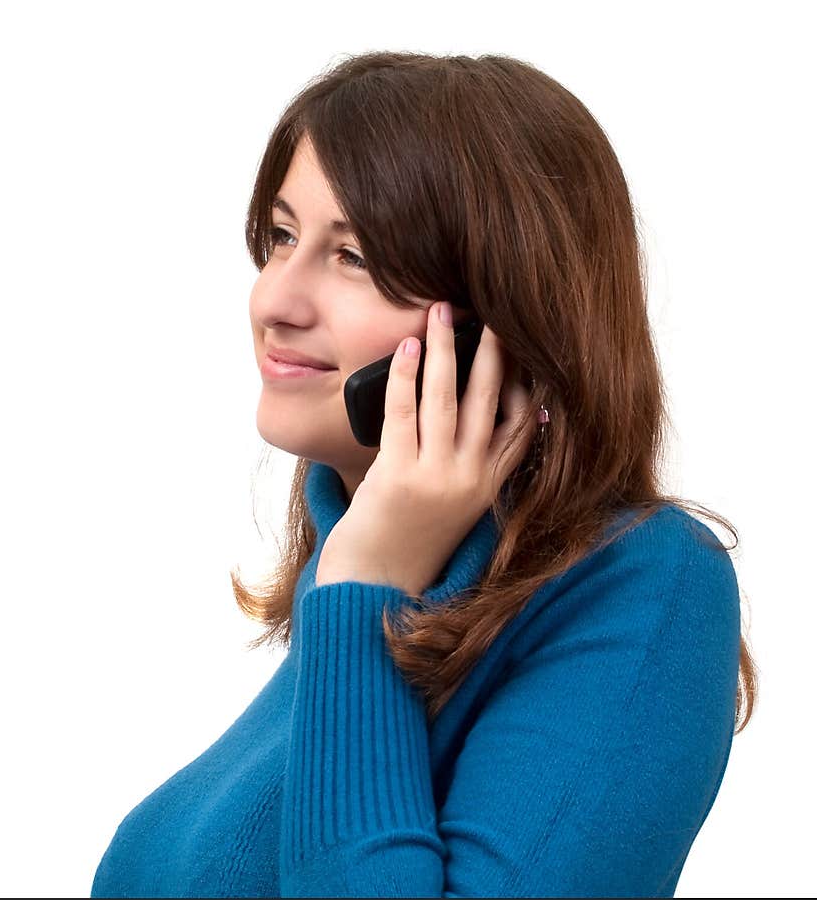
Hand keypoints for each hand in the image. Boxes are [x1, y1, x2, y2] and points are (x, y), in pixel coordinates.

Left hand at [315, 300, 538, 598]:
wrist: (372, 589)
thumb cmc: (406, 542)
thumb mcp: (451, 505)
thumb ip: (465, 465)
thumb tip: (462, 410)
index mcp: (487, 487)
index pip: (522, 426)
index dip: (526, 381)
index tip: (525, 346)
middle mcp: (470, 481)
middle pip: (490, 402)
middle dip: (492, 352)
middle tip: (491, 311)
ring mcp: (437, 480)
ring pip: (447, 400)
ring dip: (445, 350)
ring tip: (441, 313)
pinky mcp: (399, 478)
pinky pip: (404, 414)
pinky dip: (406, 377)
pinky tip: (407, 349)